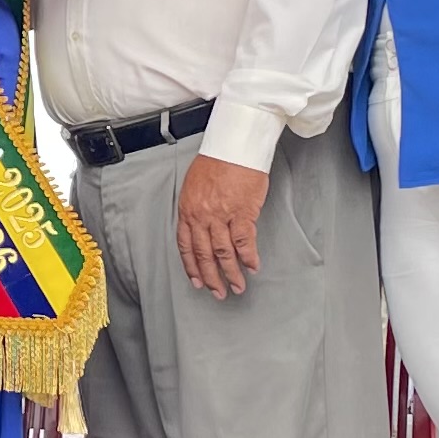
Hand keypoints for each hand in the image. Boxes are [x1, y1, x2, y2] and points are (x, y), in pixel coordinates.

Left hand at [173, 153, 269, 299]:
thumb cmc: (218, 160)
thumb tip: (202, 228)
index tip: (196, 280)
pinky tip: (252, 266)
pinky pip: (244, 242)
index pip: (186, 245)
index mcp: (188, 209)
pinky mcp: (242, 212)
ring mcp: (221, 215)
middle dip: (211, 277)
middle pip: (204, 254)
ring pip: (223, 253)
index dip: (191, 266)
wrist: (234, 145)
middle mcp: (202, 215)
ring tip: (238, 286)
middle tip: (218, 292)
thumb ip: (196, 208)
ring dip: (231, 273)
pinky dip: (248, 257)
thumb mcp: (195, 185)